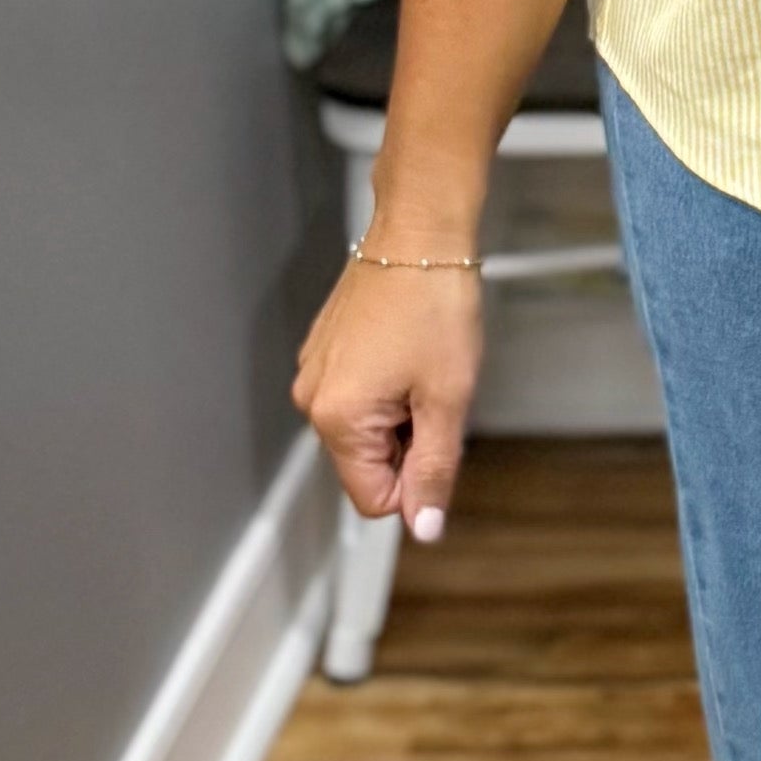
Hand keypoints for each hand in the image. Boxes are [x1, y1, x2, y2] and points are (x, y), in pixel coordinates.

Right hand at [292, 254, 480, 542]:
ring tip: (422, 368)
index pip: (373, 499)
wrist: (419, 233)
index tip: (439, 437)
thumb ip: (434, 471)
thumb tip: (425, 527)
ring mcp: (315, 373)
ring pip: (365, 431)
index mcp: (337, 418)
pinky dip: (388, 388)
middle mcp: (312, 399)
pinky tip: (408, 352)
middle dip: (408, 443)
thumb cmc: (434, 304)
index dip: (416, 484)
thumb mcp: (447, 399)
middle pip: (367, 465)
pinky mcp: (324, 352)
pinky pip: (357, 397)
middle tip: (435, 392)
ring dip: (400, 415)